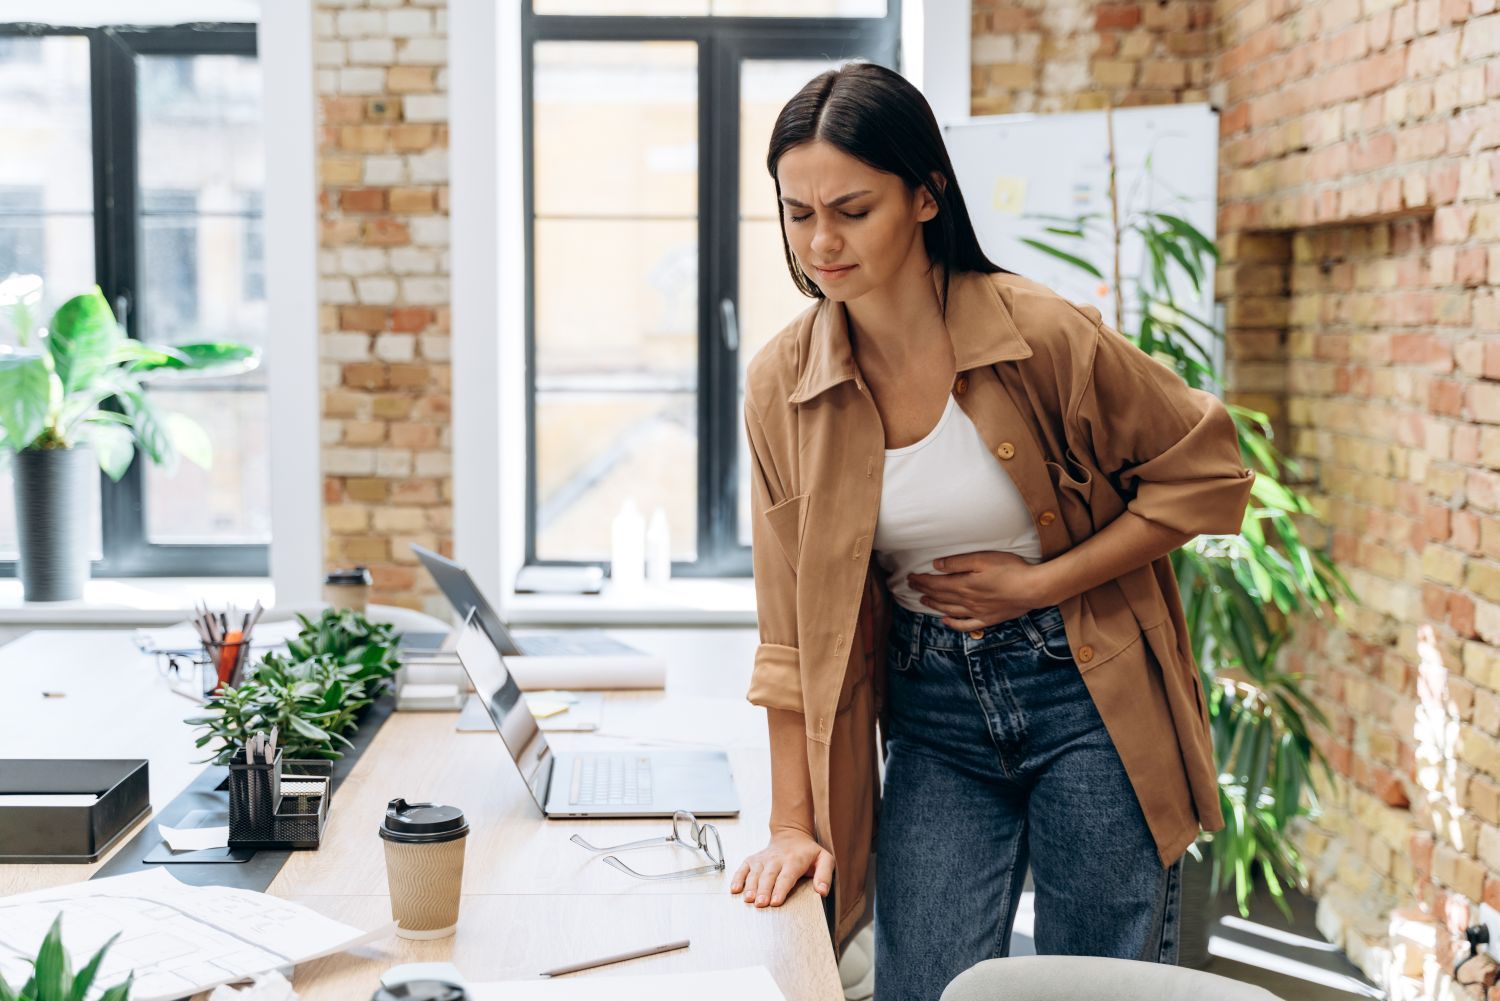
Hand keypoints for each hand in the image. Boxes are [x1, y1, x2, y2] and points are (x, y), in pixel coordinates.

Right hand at [730, 828, 832, 907]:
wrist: (792, 835)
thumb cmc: (808, 852)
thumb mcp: (824, 859)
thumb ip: (825, 875)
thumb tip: (822, 891)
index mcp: (794, 860)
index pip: (787, 876)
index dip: (780, 889)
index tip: (776, 901)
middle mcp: (776, 859)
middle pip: (769, 876)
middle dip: (764, 890)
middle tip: (760, 904)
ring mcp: (763, 859)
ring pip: (755, 873)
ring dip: (750, 886)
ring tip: (748, 899)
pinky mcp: (753, 860)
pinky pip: (743, 868)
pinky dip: (737, 878)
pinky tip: (735, 889)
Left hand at [907, 551, 1055, 631]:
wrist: (1033, 589)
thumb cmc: (1010, 570)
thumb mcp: (982, 559)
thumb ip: (958, 563)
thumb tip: (936, 565)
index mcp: (964, 585)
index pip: (936, 584)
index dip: (921, 581)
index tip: (911, 577)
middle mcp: (967, 601)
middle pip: (940, 596)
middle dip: (924, 591)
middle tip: (912, 587)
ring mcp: (977, 612)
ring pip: (949, 610)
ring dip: (934, 605)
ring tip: (923, 601)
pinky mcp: (988, 619)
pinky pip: (966, 625)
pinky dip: (953, 623)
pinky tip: (945, 621)